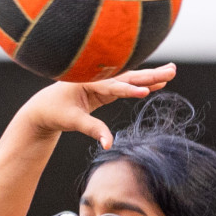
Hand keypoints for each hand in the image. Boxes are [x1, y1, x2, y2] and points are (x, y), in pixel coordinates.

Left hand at [22, 64, 175, 147]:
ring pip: (129, 78)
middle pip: (127, 76)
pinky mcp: (104, 89)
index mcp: (87, 81)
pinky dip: (141, 84)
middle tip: (172, 71)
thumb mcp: (72, 121)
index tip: (146, 90)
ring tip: (172, 72)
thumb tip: (108, 144)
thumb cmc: (55, 112)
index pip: (113, 86)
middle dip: (150, 75)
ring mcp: (102, 82)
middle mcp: (97, 78)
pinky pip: (126, 85)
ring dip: (150, 76)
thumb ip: (92, 130)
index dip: (130, 89)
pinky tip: (156, 84)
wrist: (43, 107)